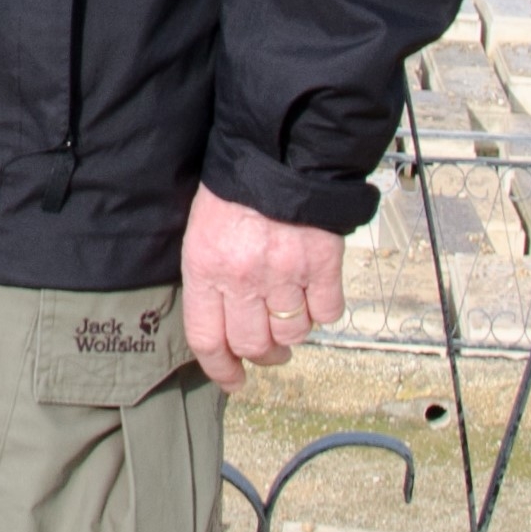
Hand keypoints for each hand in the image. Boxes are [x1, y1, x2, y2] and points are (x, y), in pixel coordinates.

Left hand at [183, 186, 342, 393]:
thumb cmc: (236, 189)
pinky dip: (324, 312)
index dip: (221, 370)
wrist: (280, 151)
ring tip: (291, 317)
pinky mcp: (323, 264)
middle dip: (263, 355)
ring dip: (293, 333)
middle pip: (254, 345)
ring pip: (294, 334)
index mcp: (206, 268)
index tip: (233, 380)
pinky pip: (328, 312)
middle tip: (268, 350)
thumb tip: (219, 325)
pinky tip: (315, 296)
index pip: (208, 339)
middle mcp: (244, 278)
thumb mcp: (202, 232)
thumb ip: (207, 279)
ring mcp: (286, 273)